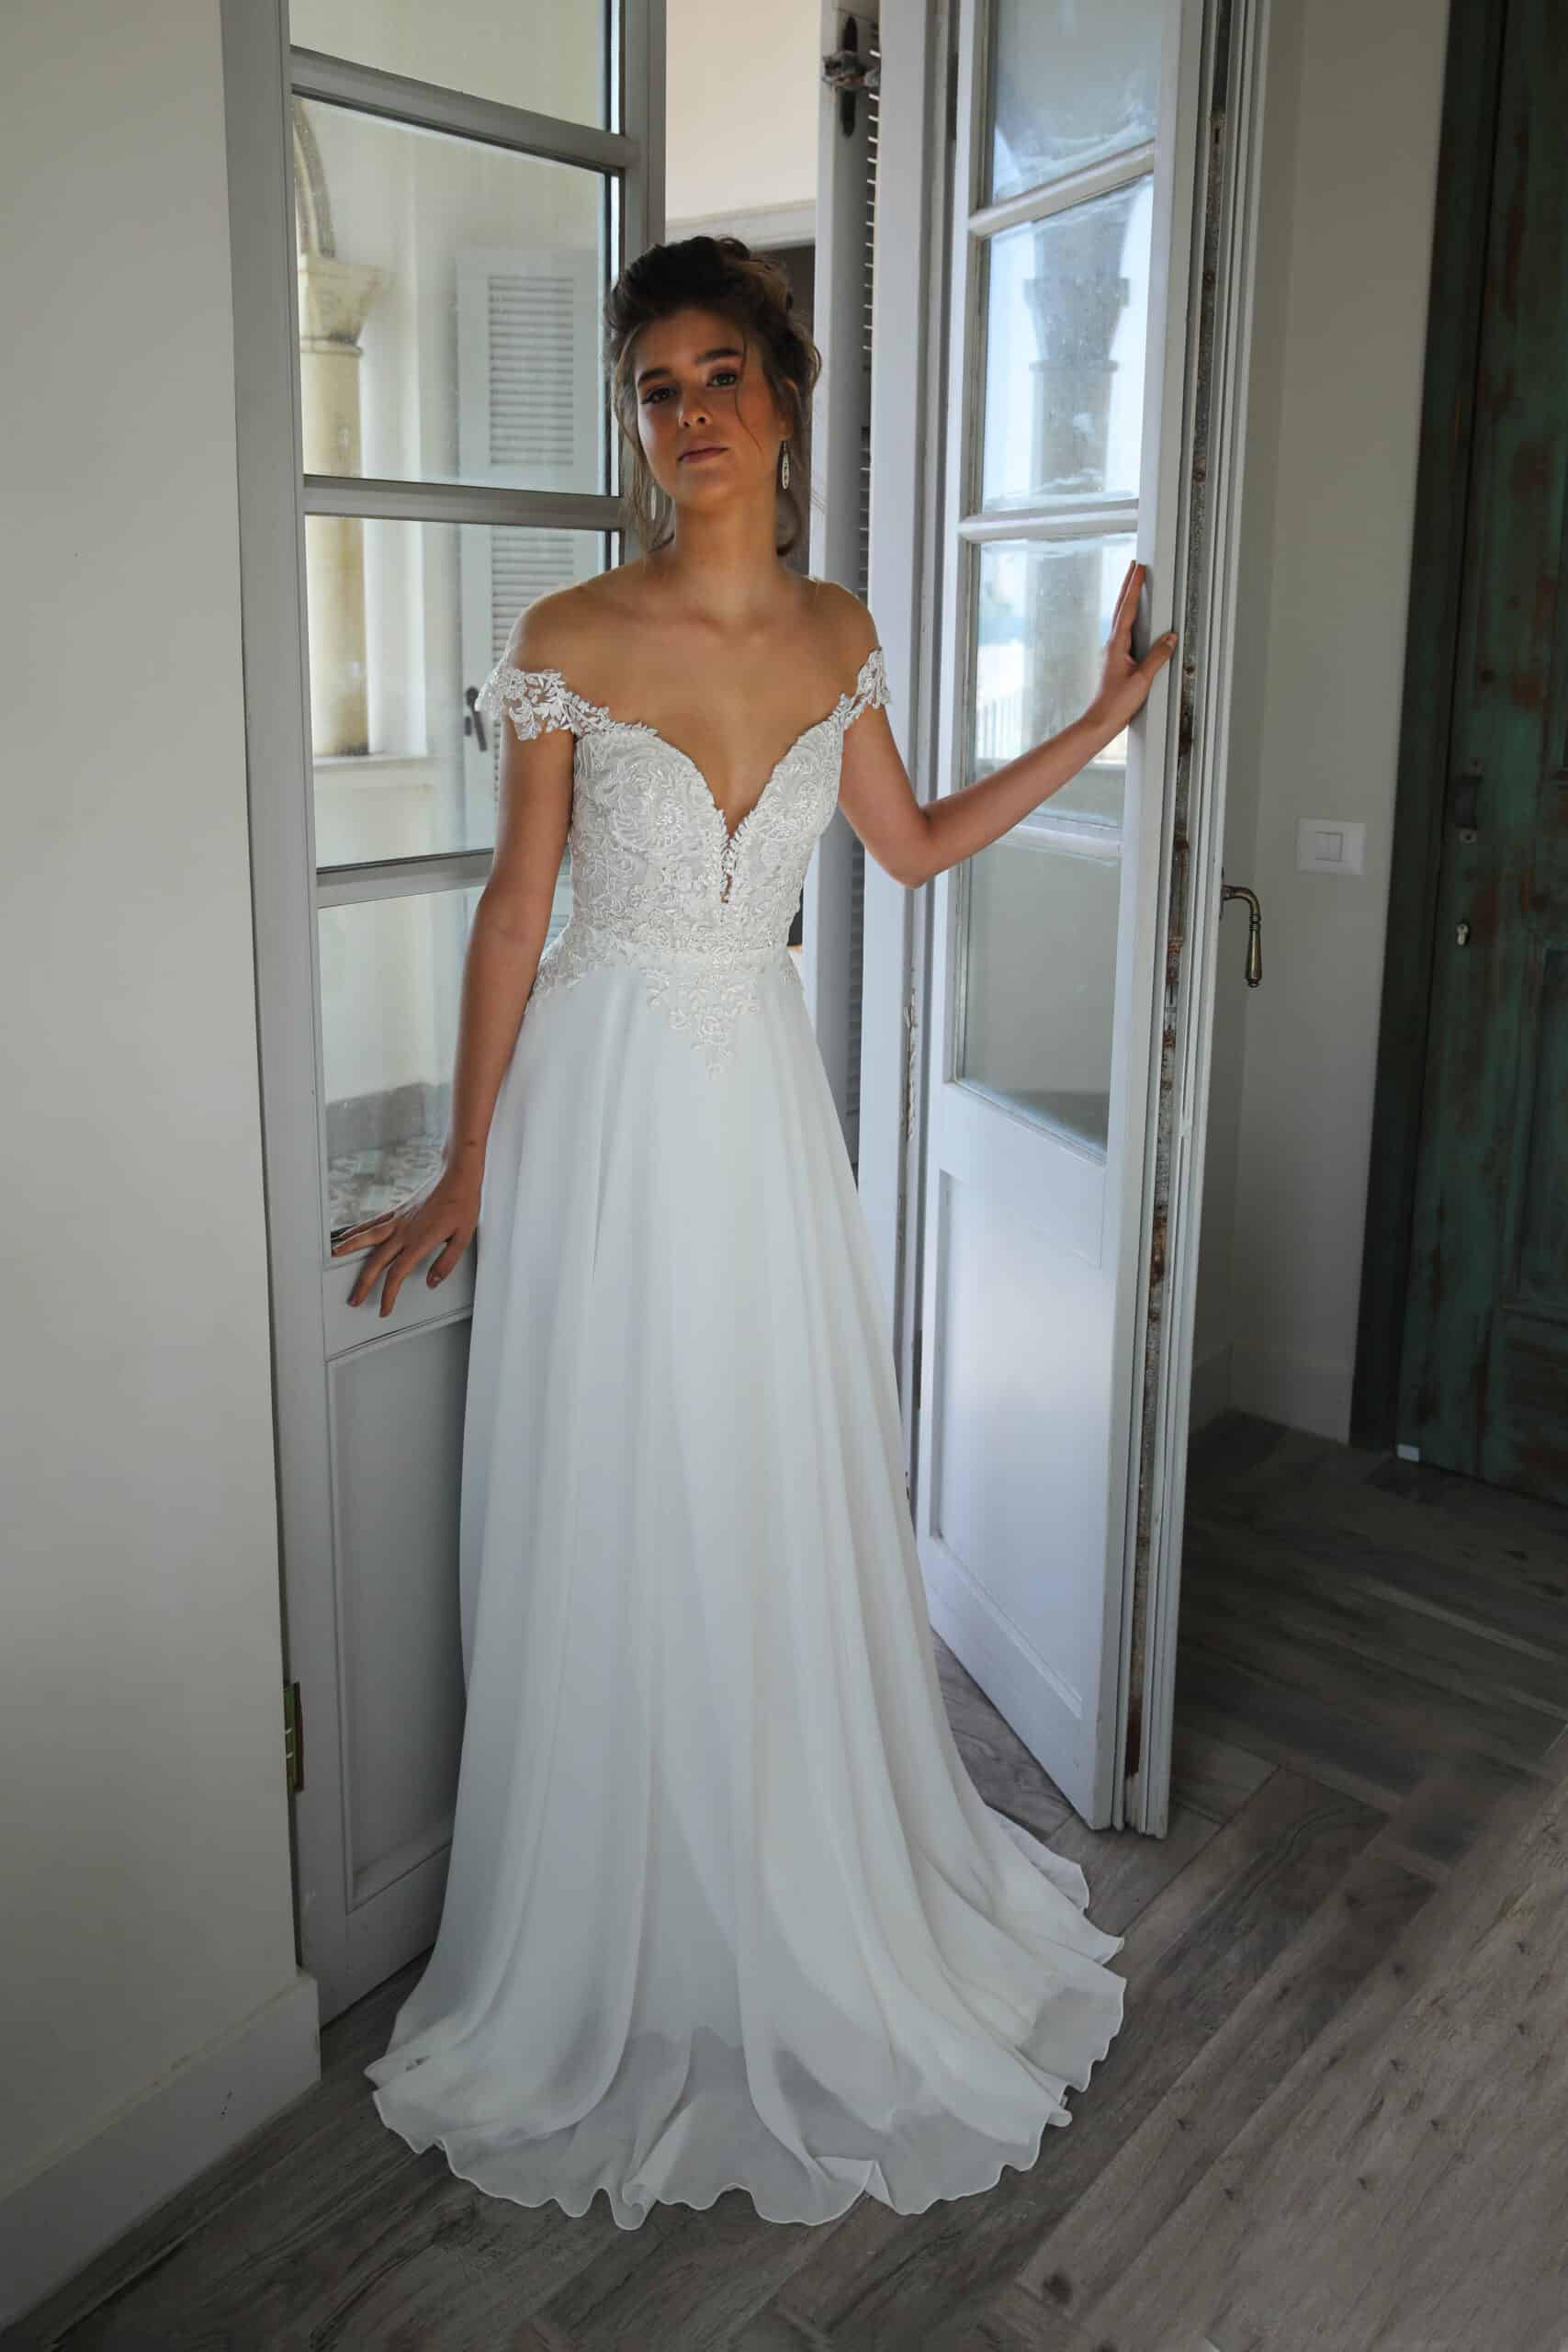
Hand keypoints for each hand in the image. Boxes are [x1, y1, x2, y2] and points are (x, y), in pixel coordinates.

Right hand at [331, 1160, 480, 1317]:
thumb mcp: (463, 1238)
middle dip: (363, 1283)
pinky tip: (345, 1235)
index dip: (388, 1294)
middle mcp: (404, 1231)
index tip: (384, 1308)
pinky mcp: (397, 1210)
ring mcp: (398, 1219)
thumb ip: (446, 1263)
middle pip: (376, 1262)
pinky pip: (372, 1222)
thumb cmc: (463, 1204)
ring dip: (348, 1250)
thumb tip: (432, 1282)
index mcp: (420, 1241)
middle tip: (354, 1299)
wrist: (458, 1175)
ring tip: (333, 1259)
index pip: (397, 1274)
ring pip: (367, 1238)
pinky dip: (356, 1230)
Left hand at [1085, 560, 1177, 736]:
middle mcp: (1112, 645)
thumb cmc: (1116, 703)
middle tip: (1135, 567)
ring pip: (1122, 619)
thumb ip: (1157, 657)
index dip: (1133, 588)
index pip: (1126, 609)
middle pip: (1121, 609)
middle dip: (1128, 586)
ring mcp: (1113, 652)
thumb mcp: (1142, 679)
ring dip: (1128, 600)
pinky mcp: (1116, 661)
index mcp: (1116, 645)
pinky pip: (1125, 632)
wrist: (1100, 721)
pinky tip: (1136, 619)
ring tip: (1135, 585)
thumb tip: (1170, 638)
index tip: (1139, 569)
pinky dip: (1131, 619)